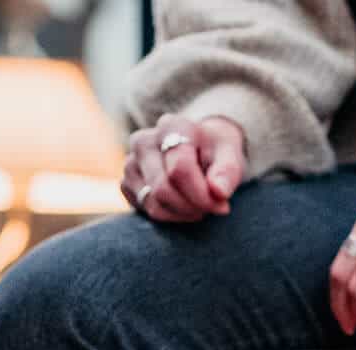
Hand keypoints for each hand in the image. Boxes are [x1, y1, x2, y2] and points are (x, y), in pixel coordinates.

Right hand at [122, 114, 246, 222]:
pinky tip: (181, 205)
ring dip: (180, 214)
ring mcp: (130, 163)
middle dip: (191, 207)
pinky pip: (145, 210)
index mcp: (170, 126)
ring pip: (153, 204)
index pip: (179, 169)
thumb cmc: (214, 153)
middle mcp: (143, 141)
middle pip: (163, 189)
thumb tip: (218, 192)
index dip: (201, 195)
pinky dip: (168, 216)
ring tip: (197, 207)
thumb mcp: (230, 155)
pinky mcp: (125, 184)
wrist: (197, 149)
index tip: (221, 205)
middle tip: (210, 208)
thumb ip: (228, 171)